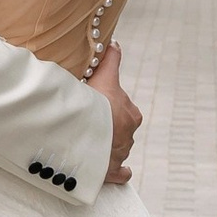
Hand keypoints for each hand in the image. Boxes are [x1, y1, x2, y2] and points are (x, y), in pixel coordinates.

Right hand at [92, 43, 140, 184]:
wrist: (84, 130)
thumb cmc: (94, 102)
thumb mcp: (104, 76)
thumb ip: (110, 59)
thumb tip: (115, 42)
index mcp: (131, 114)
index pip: (123, 108)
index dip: (109, 104)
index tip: (97, 105)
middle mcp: (129, 135)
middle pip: (120, 129)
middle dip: (109, 127)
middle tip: (89, 123)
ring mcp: (120, 154)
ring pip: (117, 149)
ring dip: (106, 147)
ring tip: (90, 143)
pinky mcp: (110, 171)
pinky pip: (119, 174)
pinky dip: (119, 173)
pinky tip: (115, 171)